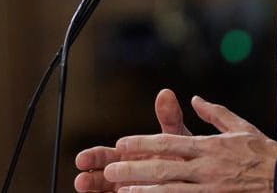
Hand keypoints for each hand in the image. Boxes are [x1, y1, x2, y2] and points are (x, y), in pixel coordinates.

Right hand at [74, 88, 191, 191]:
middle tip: (81, 181)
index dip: (92, 158)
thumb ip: (168, 119)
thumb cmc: (183, 157)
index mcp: (127, 156)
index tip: (82, 159)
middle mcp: (123, 174)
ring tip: (88, 192)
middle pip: (98, 177)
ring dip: (95, 192)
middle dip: (89, 179)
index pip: (103, 156)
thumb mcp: (175, 138)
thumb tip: (165, 94)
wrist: (195, 178)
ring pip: (105, 192)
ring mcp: (127, 189)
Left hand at [105, 95, 276, 191]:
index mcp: (209, 146)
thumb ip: (215, 113)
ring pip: (170, 191)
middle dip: (133, 169)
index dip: (142, 143)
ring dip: (144, 191)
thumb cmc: (266, 154)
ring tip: (121, 192)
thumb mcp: (240, 127)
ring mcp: (211, 188)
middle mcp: (206, 167)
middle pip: (163, 168)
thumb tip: (195, 98)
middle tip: (110, 171)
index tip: (122, 144)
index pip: (169, 142)